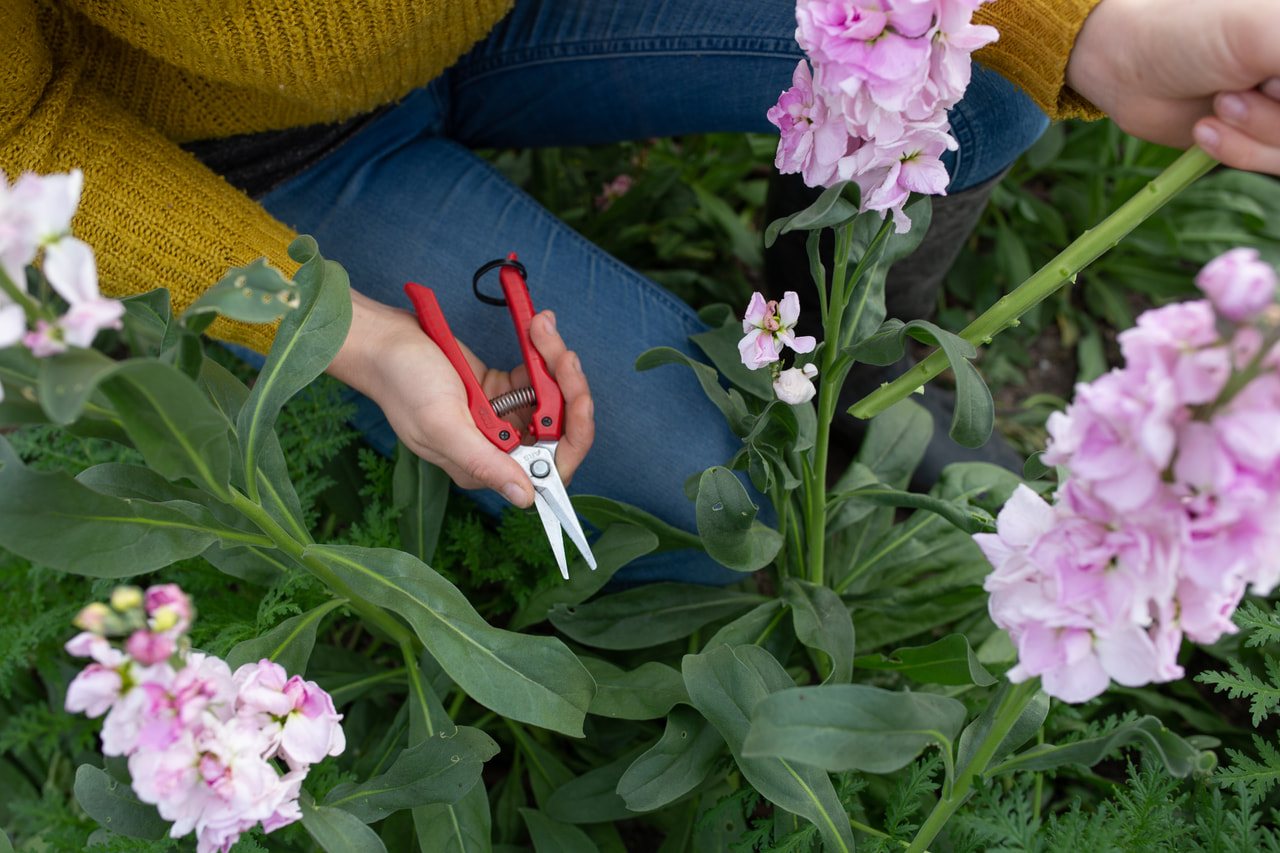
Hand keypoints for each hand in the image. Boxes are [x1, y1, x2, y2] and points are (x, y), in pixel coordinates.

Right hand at [327, 290, 593, 507]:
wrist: (382, 340)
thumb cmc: (402, 381)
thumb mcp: (441, 423)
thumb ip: (483, 462)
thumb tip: (525, 498)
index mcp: (484, 465)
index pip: (547, 468)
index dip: (572, 437)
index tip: (578, 399)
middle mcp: (497, 445)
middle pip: (558, 428)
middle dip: (568, 388)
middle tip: (562, 353)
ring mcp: (500, 416)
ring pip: (552, 398)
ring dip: (554, 362)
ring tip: (542, 328)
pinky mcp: (499, 389)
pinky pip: (536, 376)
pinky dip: (541, 352)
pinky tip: (535, 327)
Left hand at [1066, 0, 1279, 173]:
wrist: (1121, 64)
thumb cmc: (1182, 34)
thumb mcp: (1256, 31)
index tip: (1265, 82)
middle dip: (1272, 118)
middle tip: (1227, 97)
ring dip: (1256, 135)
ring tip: (1218, 108)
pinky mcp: (1257, 133)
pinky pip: (1271, 162)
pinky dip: (1241, 153)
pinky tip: (1207, 131)